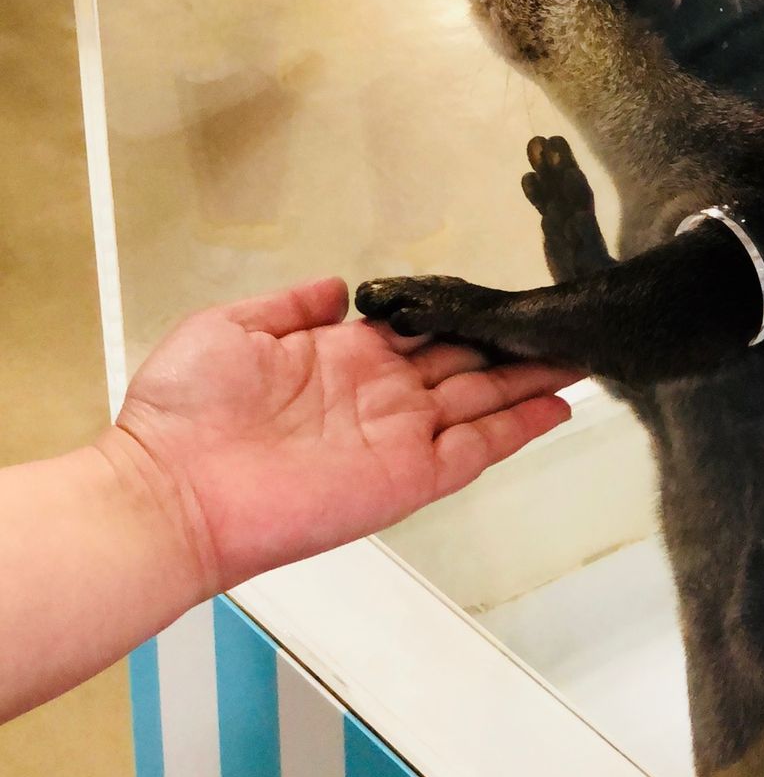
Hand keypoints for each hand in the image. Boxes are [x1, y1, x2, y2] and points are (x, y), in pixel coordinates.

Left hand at [103, 277, 577, 599]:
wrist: (171, 489)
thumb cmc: (183, 414)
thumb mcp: (232, 327)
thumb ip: (291, 305)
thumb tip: (335, 287)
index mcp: (345, 359)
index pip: (425, 335)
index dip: (468, 318)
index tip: (506, 299)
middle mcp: (380, 397)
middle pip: (468, 367)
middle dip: (516, 348)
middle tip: (564, 327)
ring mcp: (397, 438)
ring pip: (484, 404)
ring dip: (532, 382)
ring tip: (580, 359)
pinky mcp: (406, 479)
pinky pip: (475, 451)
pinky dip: (517, 430)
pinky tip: (554, 408)